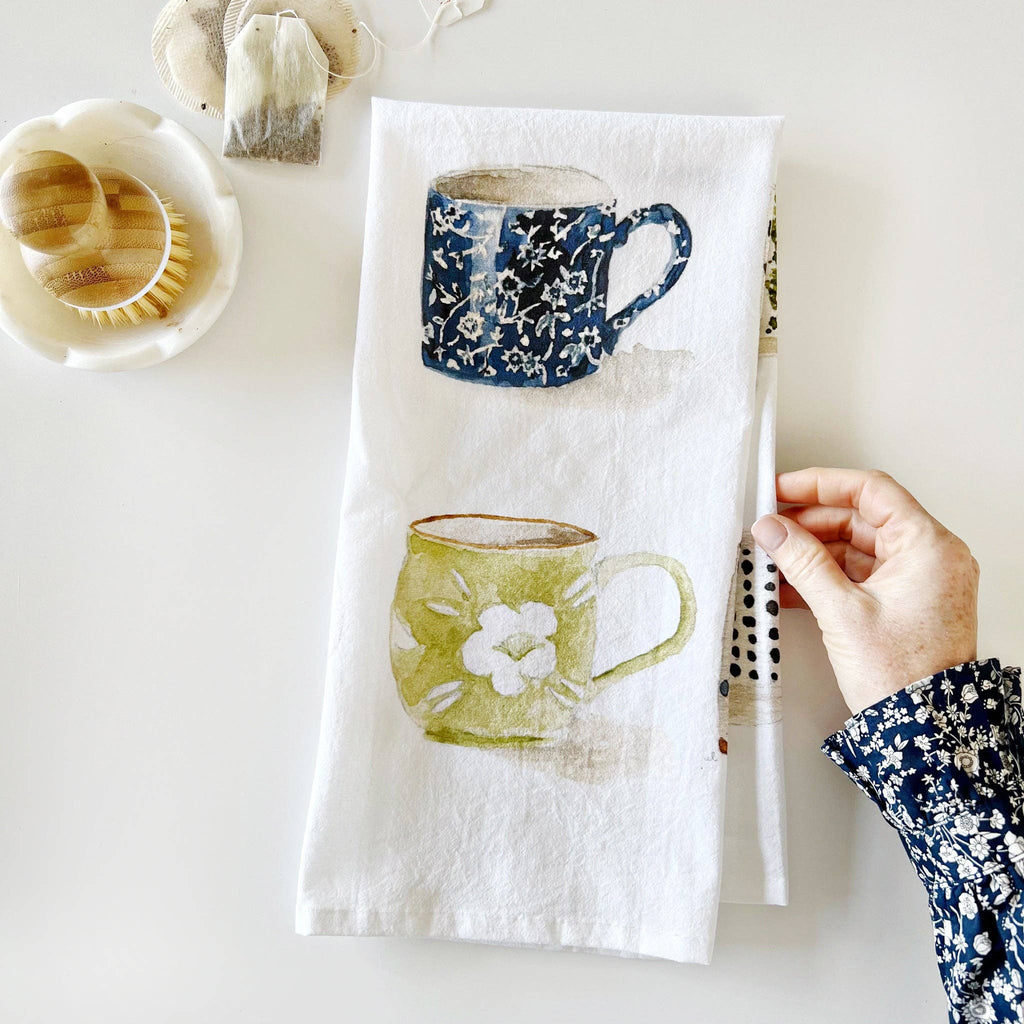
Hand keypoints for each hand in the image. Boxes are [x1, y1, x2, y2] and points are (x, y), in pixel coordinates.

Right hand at [750, 468, 978, 715]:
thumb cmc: (902, 676)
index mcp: (929, 547)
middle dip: (810, 524)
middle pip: (861, 519)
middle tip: (770, 529)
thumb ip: (802, 561)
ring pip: (856, 548)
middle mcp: (930, 557)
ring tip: (774, 560)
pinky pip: (860, 575)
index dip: (821, 485)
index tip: (783, 489)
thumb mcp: (841, 611)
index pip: (872, 491)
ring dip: (813, 553)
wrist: (923, 730)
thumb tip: (772, 528)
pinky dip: (826, 577)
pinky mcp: (904, 602)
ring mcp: (918, 580)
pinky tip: (791, 586)